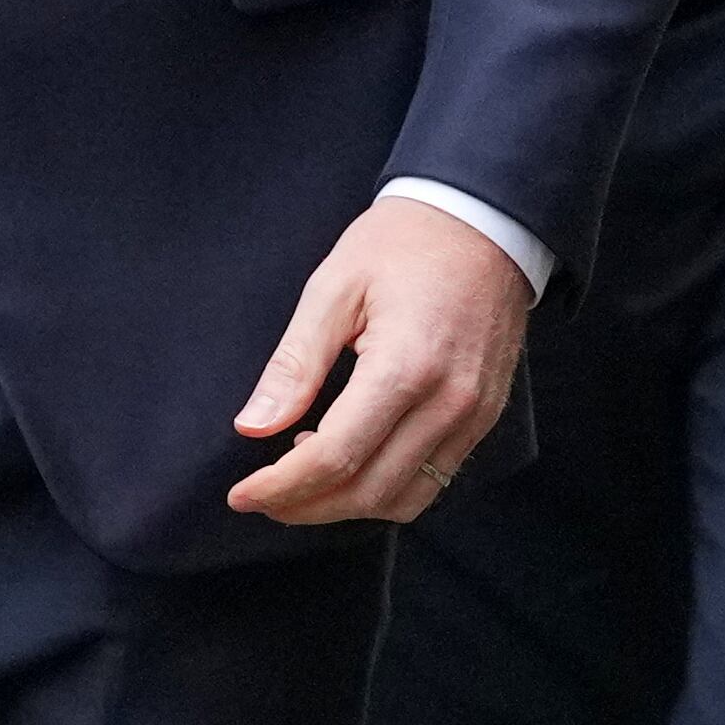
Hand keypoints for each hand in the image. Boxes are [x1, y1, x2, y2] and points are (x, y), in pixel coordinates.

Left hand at [226, 196, 531, 526]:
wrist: (483, 218)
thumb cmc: (404, 242)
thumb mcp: (335, 286)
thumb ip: (295, 363)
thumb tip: (252, 426)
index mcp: (406, 365)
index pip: (335, 456)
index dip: (282, 486)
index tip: (240, 494)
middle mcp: (448, 402)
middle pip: (368, 490)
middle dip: (306, 506)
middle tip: (262, 496)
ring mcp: (473, 414)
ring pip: (405, 499)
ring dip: (347, 506)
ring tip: (303, 480)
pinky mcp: (484, 416)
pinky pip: (435, 479)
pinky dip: (386, 489)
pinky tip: (352, 461)